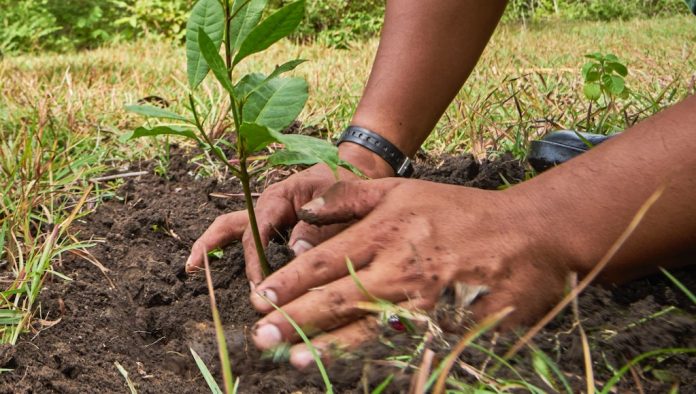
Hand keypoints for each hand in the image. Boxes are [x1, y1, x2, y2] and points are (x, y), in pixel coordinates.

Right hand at [186, 143, 393, 283]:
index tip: (258, 283)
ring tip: (192, 267)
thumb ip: (319, 228)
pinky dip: (238, 252)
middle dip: (210, 245)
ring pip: (233, 228)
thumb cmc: (345, 182)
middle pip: (230, 224)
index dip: (255, 258)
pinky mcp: (275, 223)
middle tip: (192, 268)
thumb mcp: (337, 201)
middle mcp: (267, 205)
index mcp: (279, 197)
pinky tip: (231, 271)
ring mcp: (268, 213)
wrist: (354, 169)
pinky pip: (250, 236)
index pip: (257, 230)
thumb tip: (296, 254)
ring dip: (213, 245)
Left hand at [248, 178, 576, 368]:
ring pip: (365, 329)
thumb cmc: (462, 212)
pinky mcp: (449, 326)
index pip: (325, 261)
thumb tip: (304, 211)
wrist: (530, 235)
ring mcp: (425, 302)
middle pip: (337, 298)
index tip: (261, 298)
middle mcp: (400, 267)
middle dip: (295, 318)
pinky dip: (375, 360)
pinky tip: (351, 369)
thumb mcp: (403, 190)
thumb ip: (350, 197)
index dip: (289, 282)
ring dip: (327, 346)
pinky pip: (405, 347)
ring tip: (293, 358)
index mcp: (386, 231)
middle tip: (260, 335)